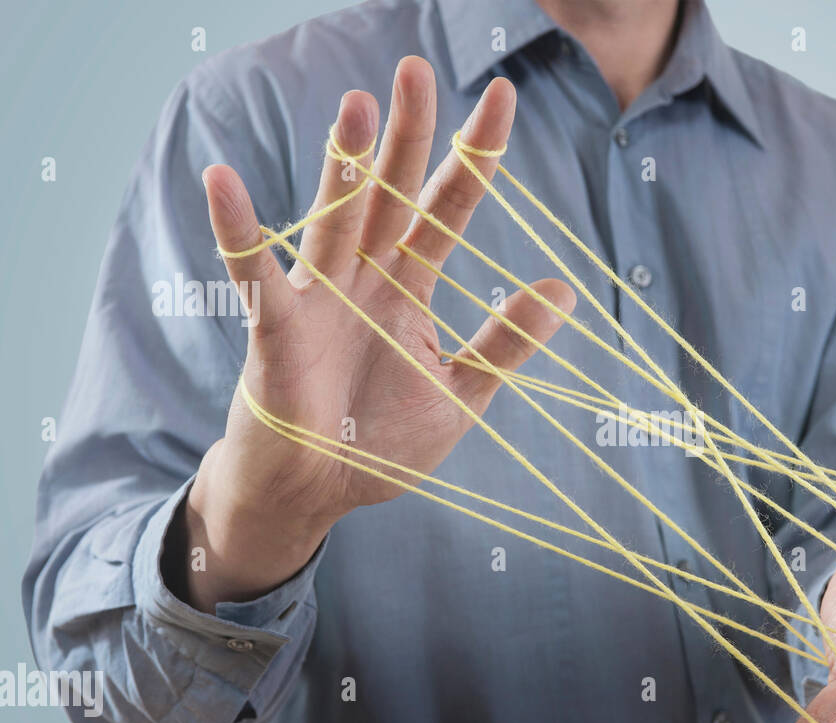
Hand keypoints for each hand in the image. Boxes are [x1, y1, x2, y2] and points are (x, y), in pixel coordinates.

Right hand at [173, 58, 573, 611]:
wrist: (320, 492)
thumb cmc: (383, 441)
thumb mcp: (462, 394)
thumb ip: (506, 342)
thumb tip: (563, 289)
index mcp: (410, 287)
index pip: (448, 209)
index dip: (474, 157)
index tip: (501, 97)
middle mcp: (365, 278)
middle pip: (390, 194)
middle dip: (407, 136)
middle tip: (416, 70)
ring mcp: (319, 299)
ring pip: (333, 220)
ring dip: (343, 167)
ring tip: (358, 108)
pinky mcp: (277, 332)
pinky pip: (255, 276)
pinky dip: (239, 232)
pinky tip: (224, 181)